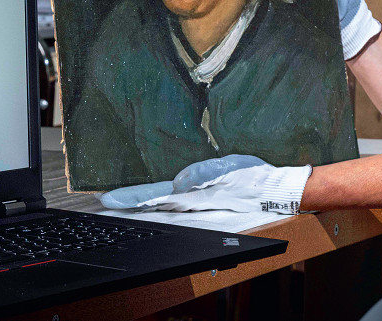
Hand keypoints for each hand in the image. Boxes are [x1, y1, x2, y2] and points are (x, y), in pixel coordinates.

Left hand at [99, 155, 311, 214]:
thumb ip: (203, 175)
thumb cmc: (254, 178)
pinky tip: (150, 208)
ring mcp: (200, 208)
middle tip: (103, 206)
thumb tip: (179, 182)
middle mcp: (193, 205)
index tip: (108, 199)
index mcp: (195, 195)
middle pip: (152, 208)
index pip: (154, 197)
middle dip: (128, 207)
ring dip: (139, 211)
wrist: (278, 192)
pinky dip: (159, 209)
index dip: (130, 198)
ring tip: (117, 209)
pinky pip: (177, 209)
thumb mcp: (229, 170)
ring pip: (162, 211)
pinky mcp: (207, 206)